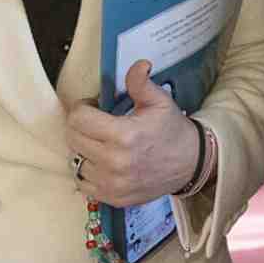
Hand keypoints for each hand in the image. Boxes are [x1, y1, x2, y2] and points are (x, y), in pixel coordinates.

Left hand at [65, 60, 200, 206]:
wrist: (190, 164)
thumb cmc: (172, 130)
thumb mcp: (159, 101)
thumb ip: (141, 82)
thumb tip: (139, 64)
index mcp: (123, 135)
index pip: (78, 119)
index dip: (82, 108)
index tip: (93, 106)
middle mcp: (114, 162)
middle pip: (73, 138)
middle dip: (80, 126)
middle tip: (95, 122)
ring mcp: (112, 184)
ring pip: (75, 161)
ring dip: (83, 149)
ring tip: (100, 142)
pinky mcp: (113, 198)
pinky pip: (83, 183)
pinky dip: (88, 171)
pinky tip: (102, 162)